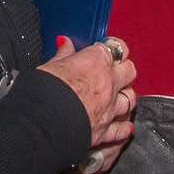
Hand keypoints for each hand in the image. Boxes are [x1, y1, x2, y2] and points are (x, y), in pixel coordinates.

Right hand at [39, 37, 136, 158]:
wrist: (43, 125)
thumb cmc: (42, 94)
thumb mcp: (49, 66)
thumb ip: (63, 55)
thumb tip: (65, 43)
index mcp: (95, 61)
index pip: (115, 47)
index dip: (111, 49)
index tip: (106, 51)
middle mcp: (108, 83)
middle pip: (129, 71)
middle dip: (124, 69)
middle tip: (116, 71)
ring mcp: (109, 107)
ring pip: (130, 98)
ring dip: (126, 96)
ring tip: (120, 95)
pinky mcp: (105, 129)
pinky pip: (122, 129)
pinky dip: (124, 127)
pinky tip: (126, 126)